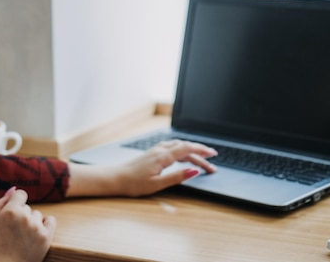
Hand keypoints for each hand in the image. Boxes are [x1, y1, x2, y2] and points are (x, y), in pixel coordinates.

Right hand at [0, 187, 56, 261]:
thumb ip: (0, 203)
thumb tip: (14, 188)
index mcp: (9, 211)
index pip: (20, 194)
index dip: (16, 203)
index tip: (14, 213)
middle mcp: (24, 216)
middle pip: (27, 207)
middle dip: (22, 216)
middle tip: (14, 232)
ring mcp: (36, 226)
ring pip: (37, 215)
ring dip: (32, 222)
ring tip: (23, 237)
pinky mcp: (46, 236)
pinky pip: (51, 220)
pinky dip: (46, 224)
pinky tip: (37, 232)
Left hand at [67, 139, 217, 197]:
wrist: (115, 178)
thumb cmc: (134, 184)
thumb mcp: (157, 184)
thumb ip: (177, 176)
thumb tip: (194, 170)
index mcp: (163, 156)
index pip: (187, 150)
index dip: (202, 151)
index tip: (213, 155)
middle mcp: (159, 150)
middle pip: (184, 147)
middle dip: (200, 152)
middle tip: (212, 159)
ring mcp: (155, 150)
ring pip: (177, 146)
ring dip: (191, 150)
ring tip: (201, 157)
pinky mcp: (151, 153)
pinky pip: (171, 147)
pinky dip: (181, 149)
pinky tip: (182, 153)